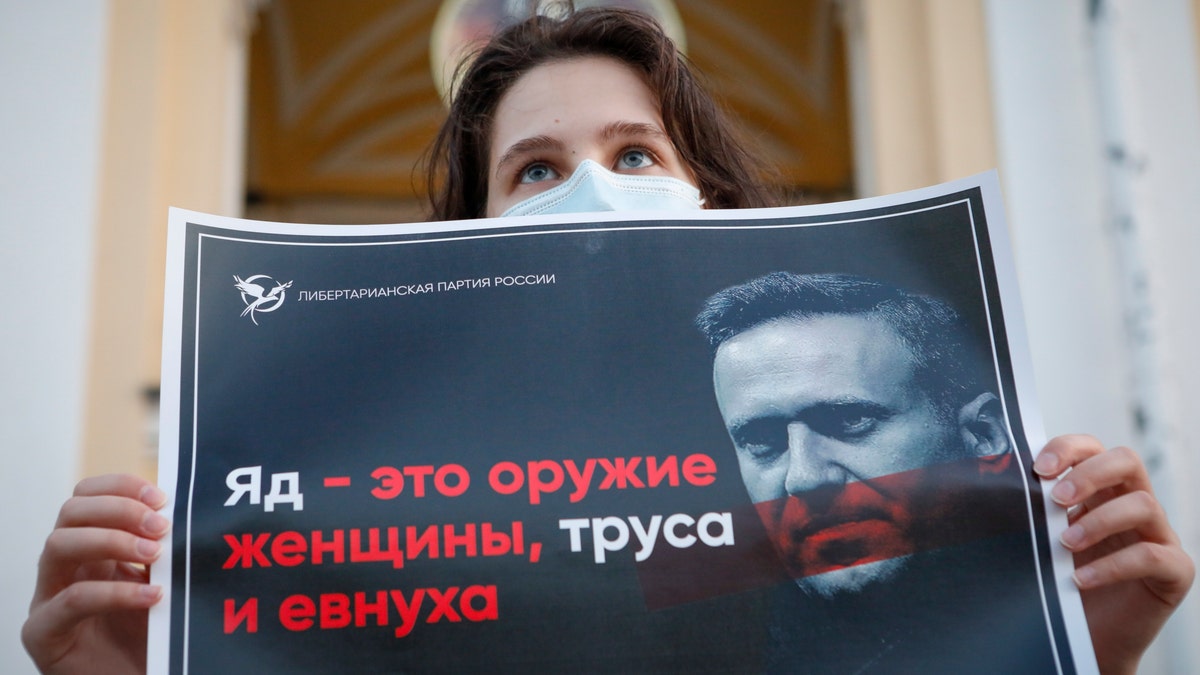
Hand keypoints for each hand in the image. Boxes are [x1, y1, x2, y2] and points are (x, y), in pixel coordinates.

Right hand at [22, 474, 169, 674]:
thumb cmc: (151, 635)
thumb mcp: (162, 581)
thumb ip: (165, 550)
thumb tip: (188, 512)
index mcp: (90, 547)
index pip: (87, 496)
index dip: (121, 487)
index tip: (162, 497)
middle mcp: (64, 567)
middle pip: (70, 512)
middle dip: (118, 510)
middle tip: (162, 526)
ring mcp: (47, 598)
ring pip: (58, 545)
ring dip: (111, 541)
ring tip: (155, 555)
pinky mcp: (44, 633)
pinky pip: (71, 600)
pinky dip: (115, 593)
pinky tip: (152, 596)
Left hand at [1034, 435, 1193, 674]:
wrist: (1083, 638)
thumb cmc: (1059, 585)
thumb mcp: (1041, 541)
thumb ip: (1031, 513)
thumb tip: (996, 486)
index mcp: (1100, 491)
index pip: (1093, 448)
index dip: (1068, 449)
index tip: (1038, 468)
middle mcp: (1133, 505)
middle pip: (1127, 461)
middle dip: (1089, 473)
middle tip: (1057, 498)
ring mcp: (1158, 536)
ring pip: (1144, 504)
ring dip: (1100, 520)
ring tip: (1065, 543)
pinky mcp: (1174, 572)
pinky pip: (1153, 556)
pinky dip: (1113, 565)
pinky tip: (1081, 579)